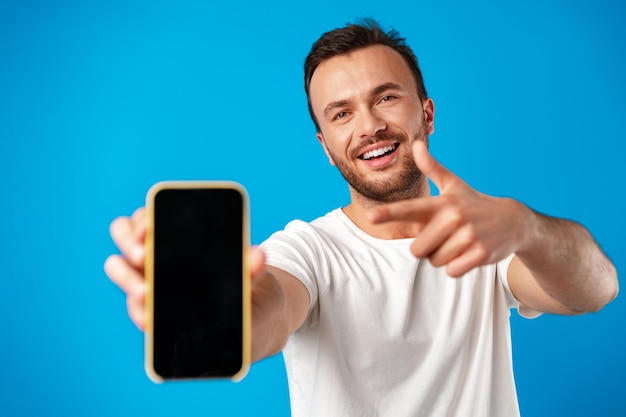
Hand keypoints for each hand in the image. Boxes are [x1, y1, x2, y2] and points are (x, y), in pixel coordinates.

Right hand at [104, 207, 269, 330]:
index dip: (143, 217)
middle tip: (144, 255)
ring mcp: (143, 276)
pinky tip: (149, 320)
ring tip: (146, 292)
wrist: (245, 315)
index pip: (148, 214)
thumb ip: (251, 264)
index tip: (149, 227)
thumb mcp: (248, 272)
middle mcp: (151, 249)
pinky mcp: (145, 306)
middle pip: (124, 233)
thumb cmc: (239, 281)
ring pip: (118, 267)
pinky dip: (139, 311)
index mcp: (172, 232)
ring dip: (127, 278)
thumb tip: (259, 255)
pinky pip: (134, 306)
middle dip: (129, 242)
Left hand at [369, 140, 529, 276]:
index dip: (389, 214)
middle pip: (417, 249)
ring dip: (444, 257)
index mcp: (442, 203)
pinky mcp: (480, 253)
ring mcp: (468, 235)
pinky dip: (457, 266)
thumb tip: (417, 145)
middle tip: (446, 236)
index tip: (372, 217)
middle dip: (428, 248)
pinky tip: (469, 253)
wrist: (513, 221)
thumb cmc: (474, 203)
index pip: (410, 209)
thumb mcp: (454, 185)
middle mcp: (453, 217)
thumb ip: (432, 168)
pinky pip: (452, 270)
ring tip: (460, 242)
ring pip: (435, 261)